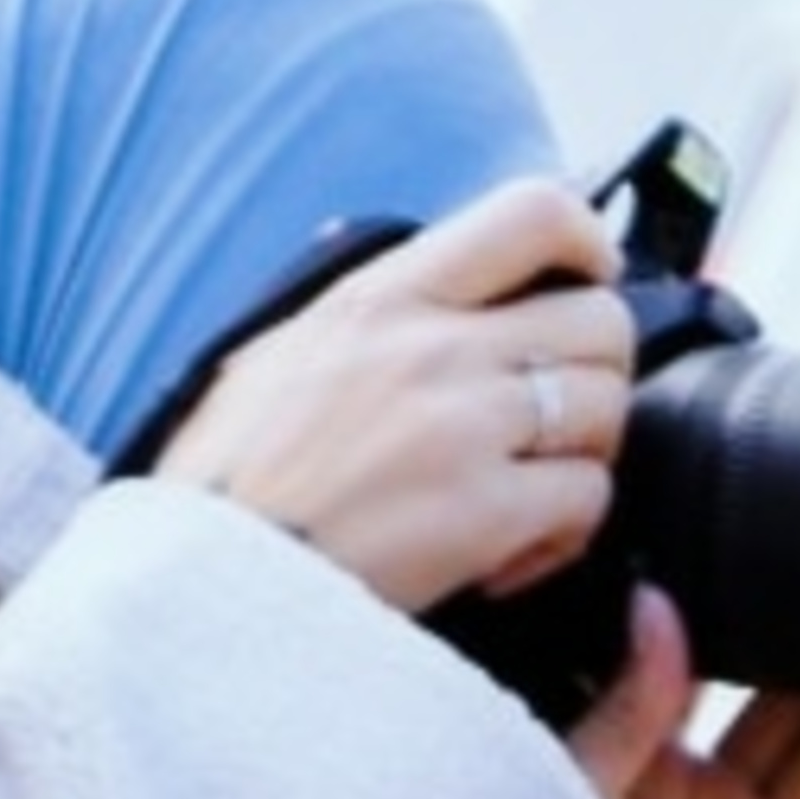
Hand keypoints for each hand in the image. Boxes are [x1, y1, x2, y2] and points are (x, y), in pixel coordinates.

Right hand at [153, 179, 635, 611]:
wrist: (194, 585)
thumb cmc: (222, 487)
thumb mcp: (270, 357)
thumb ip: (360, 313)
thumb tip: (424, 266)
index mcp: (381, 296)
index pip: (534, 213)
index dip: (586, 244)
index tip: (584, 281)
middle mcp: (431, 347)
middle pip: (600, 320)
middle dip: (592, 375)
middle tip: (549, 425)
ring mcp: (460, 429)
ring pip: (605, 409)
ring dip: (579, 459)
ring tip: (520, 498)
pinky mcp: (479, 515)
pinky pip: (585, 501)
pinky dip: (559, 536)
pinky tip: (504, 558)